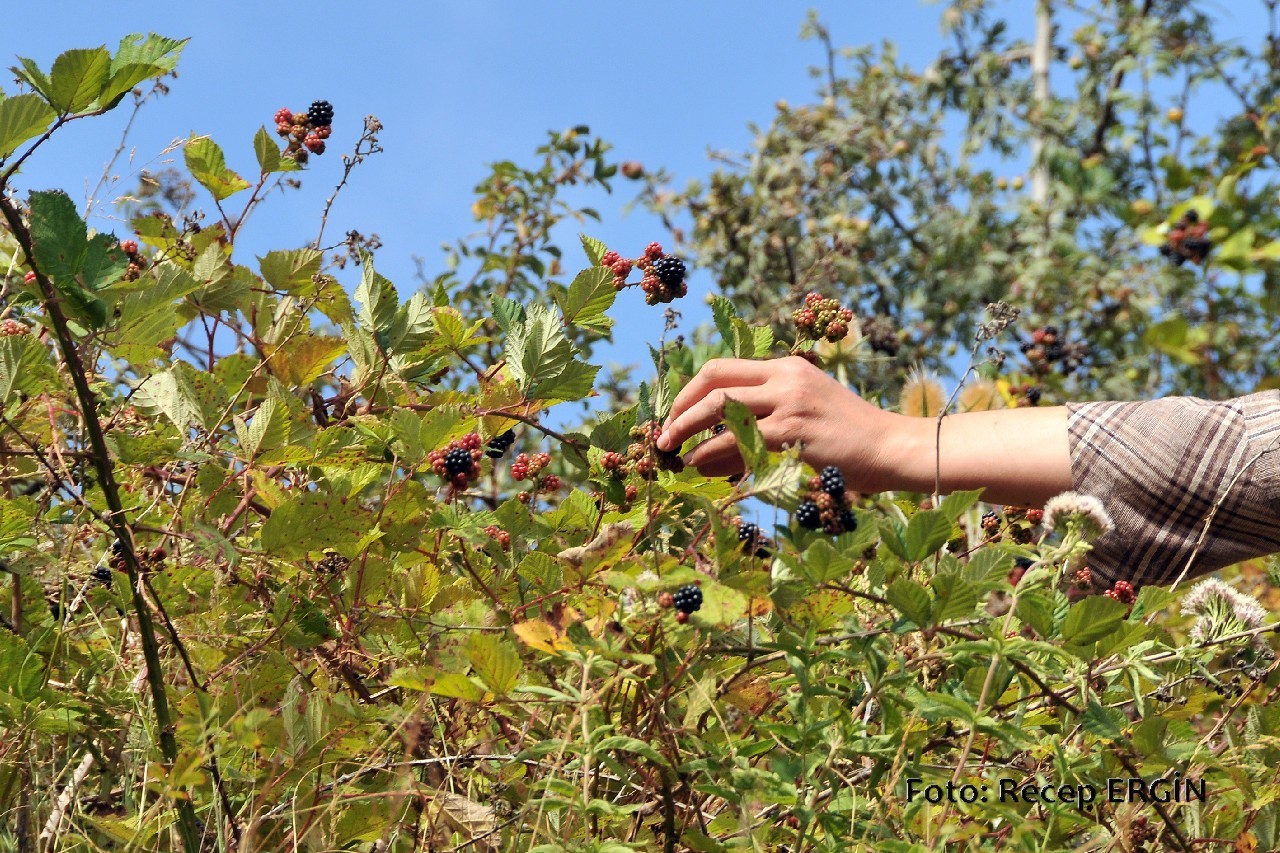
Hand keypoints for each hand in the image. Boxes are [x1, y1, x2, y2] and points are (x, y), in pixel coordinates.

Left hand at [656, 356, 1072, 506]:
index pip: (724, 366)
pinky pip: (737, 438)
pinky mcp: (794, 430)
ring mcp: (790, 402)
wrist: (894, 448)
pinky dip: (710, 451)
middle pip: (714, 379)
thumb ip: (759, 428)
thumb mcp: (804, 421)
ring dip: (686, 429)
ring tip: (671, 450)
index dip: (691, 389)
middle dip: (680, 405)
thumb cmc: (849, 441)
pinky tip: (699, 465)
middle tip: (664, 432)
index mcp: (787, 368)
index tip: (674, 413)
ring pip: (720, 406)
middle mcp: (786, 377)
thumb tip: (708, 451)